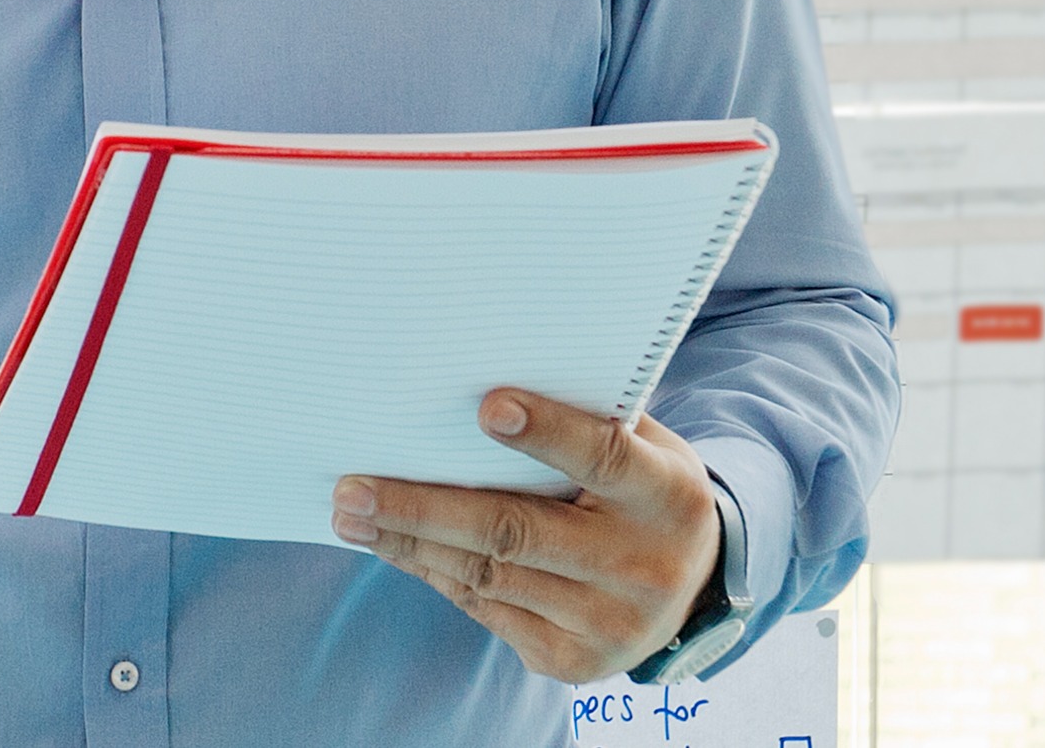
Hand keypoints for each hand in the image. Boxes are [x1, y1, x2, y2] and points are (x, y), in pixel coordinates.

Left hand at [331, 389, 722, 682]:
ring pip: (488, 577)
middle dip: (424, 507)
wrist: (691, 592)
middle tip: (354, 488)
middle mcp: (641, 566)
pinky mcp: (572, 662)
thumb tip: (489, 383)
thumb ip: (592, 420)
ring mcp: (605, 623)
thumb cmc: (648, 493)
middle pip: (517, 532)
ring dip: (410, 543)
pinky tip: (397, 546)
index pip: (604, 457)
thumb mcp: (648, 450)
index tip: (486, 405)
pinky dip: (436, 573)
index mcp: (667, 496)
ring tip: (353, 515)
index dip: (548, 432)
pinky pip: (487, 611)